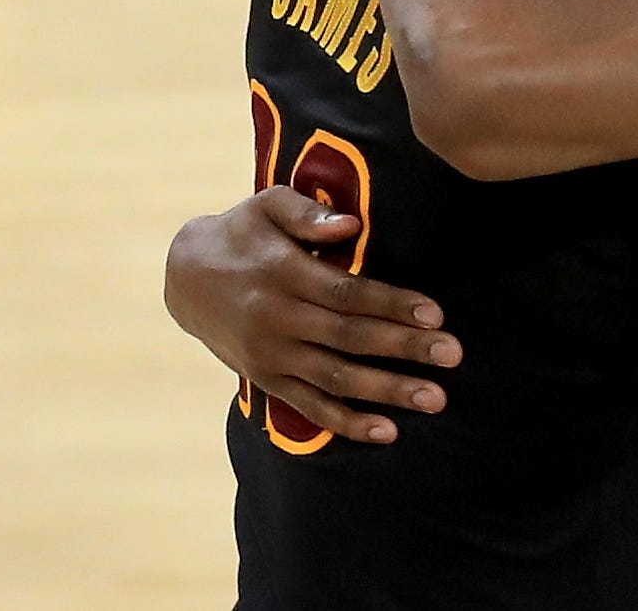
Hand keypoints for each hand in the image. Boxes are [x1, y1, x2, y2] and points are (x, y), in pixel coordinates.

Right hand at [164, 185, 462, 443]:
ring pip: (336, 379)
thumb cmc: (243, 232)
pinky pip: (310, 407)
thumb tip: (351, 225)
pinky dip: (347, 423)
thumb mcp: (268, 205)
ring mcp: (271, 355)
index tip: (435, 313)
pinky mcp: (266, 379)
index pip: (347, 293)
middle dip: (405, 348)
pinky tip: (387, 432)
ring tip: (434, 398)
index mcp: (283, 274)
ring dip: (387, 391)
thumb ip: (308, 214)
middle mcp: (277, 319)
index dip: (392, 303)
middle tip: (453, 355)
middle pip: (350, 338)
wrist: (184, 276)